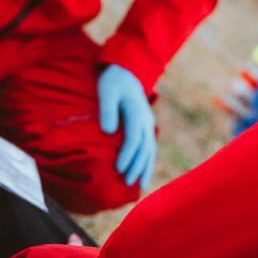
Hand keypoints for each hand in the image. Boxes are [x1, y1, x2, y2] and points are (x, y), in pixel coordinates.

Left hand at [97, 64, 156, 189]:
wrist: (126, 71)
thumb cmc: (113, 81)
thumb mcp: (107, 91)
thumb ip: (107, 109)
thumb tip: (107, 131)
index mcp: (136, 112)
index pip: (133, 138)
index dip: (127, 155)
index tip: (118, 169)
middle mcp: (146, 120)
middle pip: (144, 148)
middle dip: (137, 166)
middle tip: (127, 182)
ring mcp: (148, 124)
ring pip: (150, 150)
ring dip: (145, 168)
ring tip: (140, 186)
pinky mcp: (145, 126)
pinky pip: (149, 147)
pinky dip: (147, 162)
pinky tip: (142, 174)